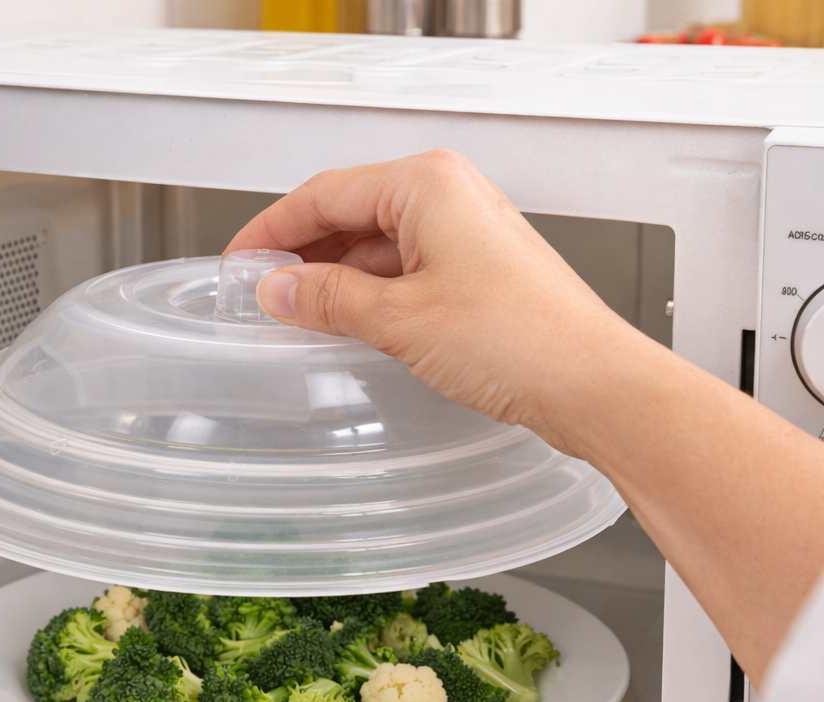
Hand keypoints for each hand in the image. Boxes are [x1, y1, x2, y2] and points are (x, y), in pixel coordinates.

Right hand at [227, 150, 823, 688]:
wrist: (593, 384)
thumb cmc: (518, 341)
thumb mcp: (400, 319)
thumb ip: (329, 299)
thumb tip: (279, 289)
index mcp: (426, 185)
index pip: (324, 194)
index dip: (273, 231)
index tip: (240, 264)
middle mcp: (449, 198)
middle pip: (350, 215)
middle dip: (303, 255)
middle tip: (262, 295)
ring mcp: (467, 236)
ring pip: (378, 246)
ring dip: (335, 279)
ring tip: (297, 317)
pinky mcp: (479, 273)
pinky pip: (406, 272)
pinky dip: (371, 295)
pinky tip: (348, 325)